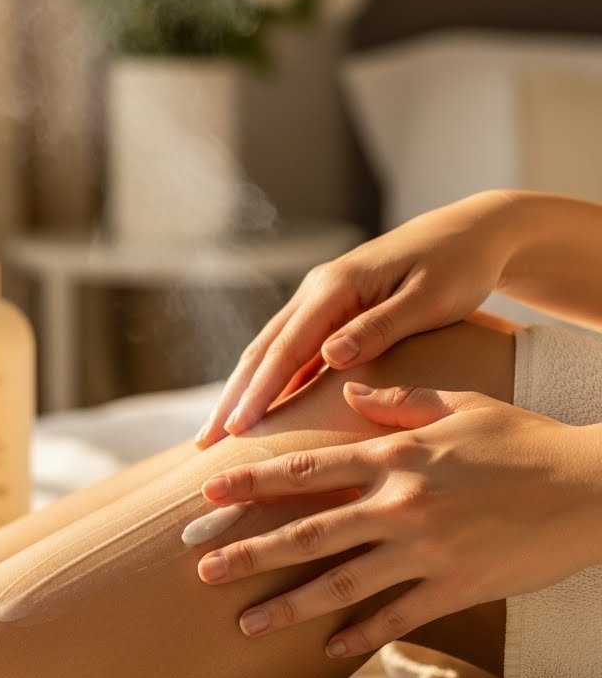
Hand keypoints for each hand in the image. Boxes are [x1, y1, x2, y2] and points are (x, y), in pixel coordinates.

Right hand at [195, 190, 520, 446]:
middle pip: (263, 349)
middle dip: (232, 397)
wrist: (474, 233)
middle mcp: (320, 288)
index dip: (258, 392)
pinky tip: (260, 410)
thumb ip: (379, 328)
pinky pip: (292, 350)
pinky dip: (270, 381)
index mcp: (337, 285)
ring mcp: (322, 297)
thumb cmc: (458, 267)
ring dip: (242, 391)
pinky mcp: (333, 309)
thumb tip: (329, 357)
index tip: (235, 431)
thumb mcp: (427, 299)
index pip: (286, 347)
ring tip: (217, 435)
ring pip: (270, 349)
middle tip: (203, 445)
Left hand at [196, 382, 601, 657]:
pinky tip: (326, 648)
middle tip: (200, 569)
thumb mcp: (463, 406)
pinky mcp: (456, 588)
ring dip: (287, 606)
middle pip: (309, 534)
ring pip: (341, 584)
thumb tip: (352, 390)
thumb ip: (401, 402)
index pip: (309, 470)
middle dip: (249, 553)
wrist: (593, 489)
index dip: (254, 481)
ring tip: (244, 623)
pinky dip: (359, 633)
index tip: (209, 493)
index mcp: (398, 456)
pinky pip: (396, 618)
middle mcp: (402, 504)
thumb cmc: (527, 442)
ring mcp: (427, 551)